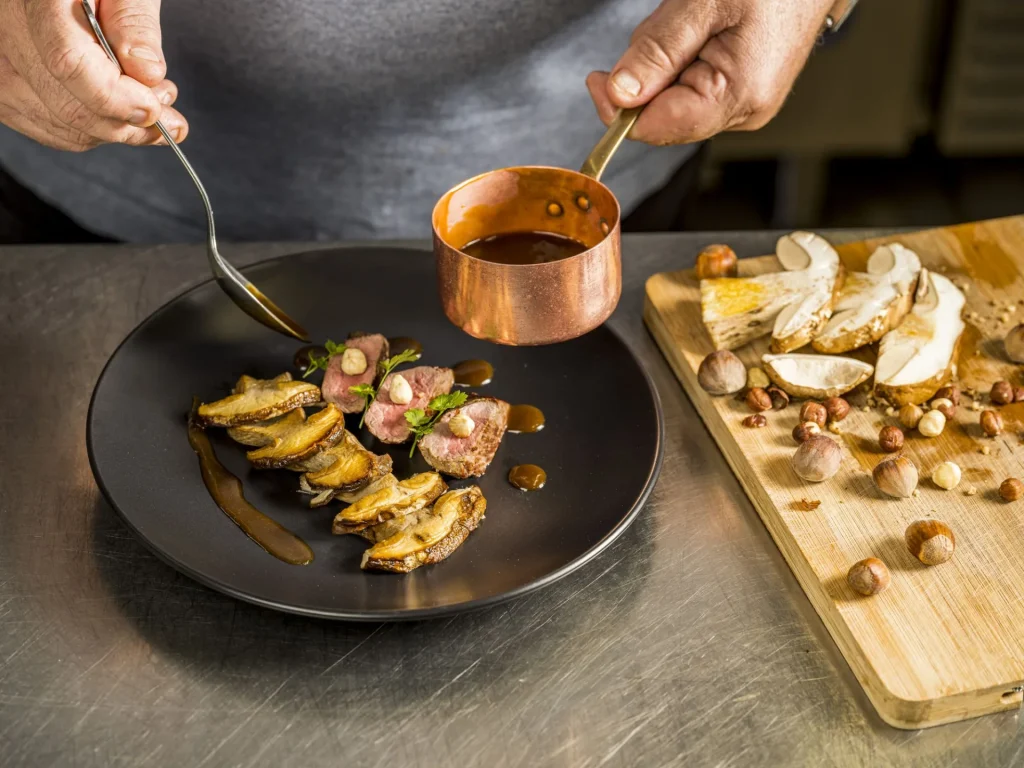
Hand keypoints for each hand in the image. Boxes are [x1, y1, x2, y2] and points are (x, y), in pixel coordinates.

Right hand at [0, 0, 186, 150]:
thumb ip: (134, 22)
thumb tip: (147, 72)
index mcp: (37, 1)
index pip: (68, 64)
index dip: (118, 98)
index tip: (154, 108)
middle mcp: (8, 35)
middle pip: (68, 106)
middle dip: (129, 121)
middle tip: (166, 107)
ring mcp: (3, 65)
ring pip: (63, 126)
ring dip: (116, 128)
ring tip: (148, 102)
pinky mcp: (6, 89)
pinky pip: (51, 128)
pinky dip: (94, 131)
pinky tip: (118, 112)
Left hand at [587, 0, 832, 144]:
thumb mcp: (705, 3)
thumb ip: (658, 50)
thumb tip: (619, 95)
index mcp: (739, 96)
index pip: (656, 128)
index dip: (618, 110)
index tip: (595, 79)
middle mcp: (745, 111)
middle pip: (662, 117)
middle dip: (646, 75)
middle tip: (664, 26)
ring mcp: (745, 105)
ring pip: (672, 100)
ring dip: (664, 62)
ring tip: (690, 20)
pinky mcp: (741, 94)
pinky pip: (691, 88)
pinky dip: (680, 60)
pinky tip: (697, 30)